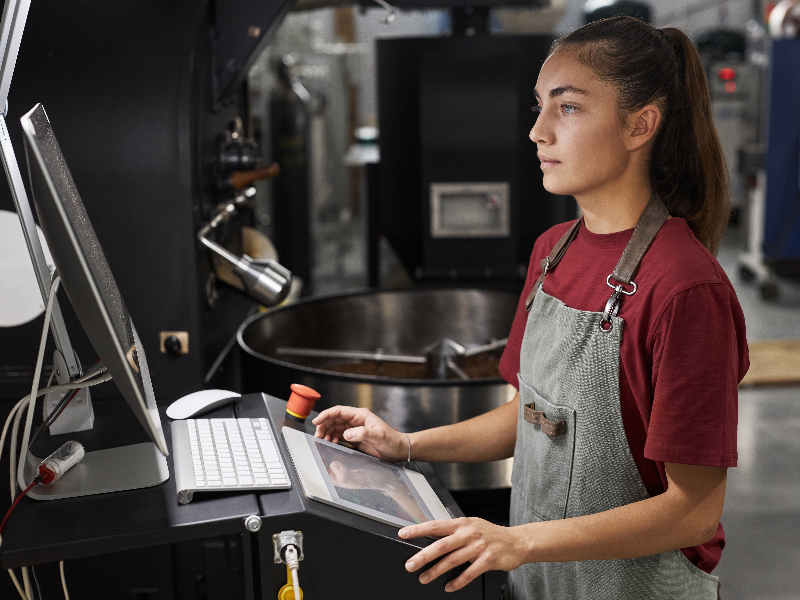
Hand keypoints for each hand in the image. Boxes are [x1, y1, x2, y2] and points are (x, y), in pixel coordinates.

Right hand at [312, 405, 407, 462]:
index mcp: (360, 415)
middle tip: (318, 436)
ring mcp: (354, 429)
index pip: (339, 411)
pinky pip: (339, 436)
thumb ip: (362, 433)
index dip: (326, 415)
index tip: (317, 421)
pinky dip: (333, 439)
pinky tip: (331, 443)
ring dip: (327, 433)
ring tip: (324, 441)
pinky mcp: (355, 438)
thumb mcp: (378, 435)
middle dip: (324, 426)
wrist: (398, 449)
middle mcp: (356, 421)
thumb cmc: (391, 440)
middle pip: (334, 419)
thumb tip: (347, 434)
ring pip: (335, 428)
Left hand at [399, 518, 527, 592]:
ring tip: (424, 578)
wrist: (517, 541)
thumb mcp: (472, 526)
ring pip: (452, 560)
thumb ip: (454, 532)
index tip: (403, 534)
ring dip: (436, 571)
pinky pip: (469, 573)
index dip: (418, 529)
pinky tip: (449, 586)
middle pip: (441, 545)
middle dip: (423, 555)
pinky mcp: (488, 560)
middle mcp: (469, 533)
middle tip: (410, 564)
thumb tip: (431, 538)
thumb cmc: (491, 534)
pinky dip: (458, 581)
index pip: (435, 525)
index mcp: (462, 523)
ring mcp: (479, 546)